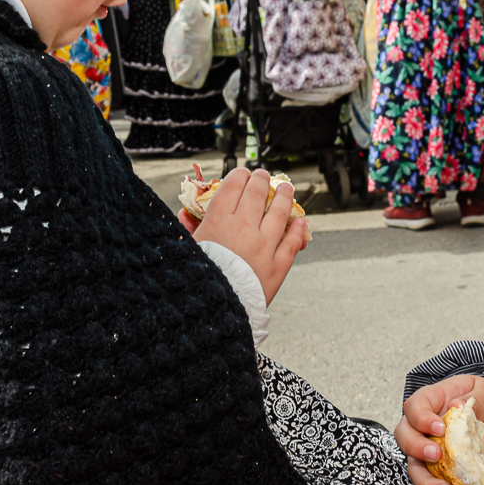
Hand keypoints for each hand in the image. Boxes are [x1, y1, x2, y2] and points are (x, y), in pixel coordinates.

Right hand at [189, 168, 307, 302]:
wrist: (213, 311)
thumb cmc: (197, 278)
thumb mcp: (188, 250)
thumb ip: (187, 229)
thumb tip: (184, 213)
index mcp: (219, 221)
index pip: (232, 186)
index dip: (239, 175)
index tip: (243, 173)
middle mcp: (244, 228)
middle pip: (257, 193)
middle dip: (261, 180)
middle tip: (264, 176)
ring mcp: (264, 246)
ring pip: (279, 213)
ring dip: (285, 197)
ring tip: (287, 189)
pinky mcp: (277, 265)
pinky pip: (292, 242)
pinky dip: (297, 230)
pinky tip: (299, 221)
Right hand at [395, 374, 483, 484]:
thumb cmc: (483, 397)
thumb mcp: (483, 392)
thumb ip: (471, 398)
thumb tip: (457, 406)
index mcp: (429, 401)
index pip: (414, 407)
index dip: (422, 419)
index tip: (440, 428)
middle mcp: (420, 425)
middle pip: (404, 436)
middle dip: (416, 448)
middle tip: (436, 455)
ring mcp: (425, 446)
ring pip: (412, 463)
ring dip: (425, 478)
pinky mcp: (434, 465)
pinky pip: (429, 478)